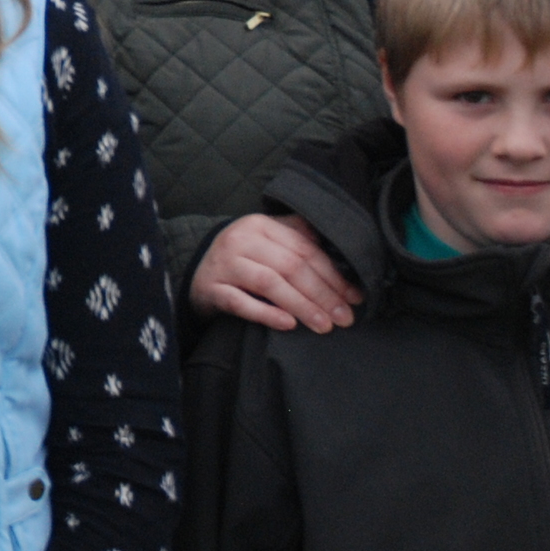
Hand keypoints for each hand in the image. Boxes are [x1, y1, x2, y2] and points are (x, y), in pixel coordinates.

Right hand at [191, 213, 361, 332]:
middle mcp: (240, 240)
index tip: (354, 297)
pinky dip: (266, 313)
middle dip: (323, 294)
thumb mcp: (267, 239)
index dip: (333, 274)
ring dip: (301, 306)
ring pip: (269, 283)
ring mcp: (224, 264)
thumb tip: (343, 252)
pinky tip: (288, 324)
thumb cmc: (244, 257)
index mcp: (260, 225)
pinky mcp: (211, 289)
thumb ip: (298, 237)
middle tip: (344, 318)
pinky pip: (240, 302)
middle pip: (290, 266)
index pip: (304, 249)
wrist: (196, 269)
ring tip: (324, 325)